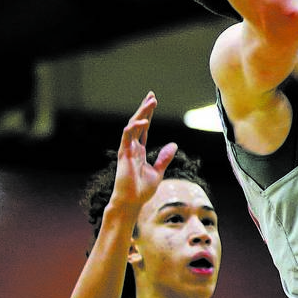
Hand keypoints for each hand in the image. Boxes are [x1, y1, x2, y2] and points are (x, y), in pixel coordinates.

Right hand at [110, 92, 177, 211]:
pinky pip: (128, 137)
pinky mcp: (124, 155)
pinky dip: (136, 128)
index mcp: (139, 150)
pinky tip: (145, 121)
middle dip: (144, 108)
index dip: (148, 115)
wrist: (131, 203)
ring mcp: (127, 150)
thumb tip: (173, 145)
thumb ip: (164, 158)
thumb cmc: (141, 190)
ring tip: (151, 102)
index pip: (144, 128)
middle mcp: (132, 147)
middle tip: (152, 95)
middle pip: (138, 123)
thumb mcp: (157, 171)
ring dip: (141, 113)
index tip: (153, 101)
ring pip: (132, 125)